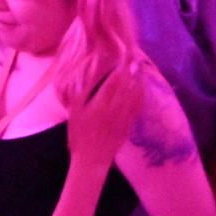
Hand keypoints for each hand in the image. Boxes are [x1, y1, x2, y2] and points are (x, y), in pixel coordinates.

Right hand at [67, 60, 142, 175]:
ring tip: (141, 68)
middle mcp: (117, 107)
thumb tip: (84, 78)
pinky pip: (138, 106)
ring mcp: (125, 116)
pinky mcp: (130, 124)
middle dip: (132, 69)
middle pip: (128, 84)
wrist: (92, 160)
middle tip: (136, 56)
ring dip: (139, 80)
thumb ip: (79, 93)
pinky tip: (141, 89)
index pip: (114, 80)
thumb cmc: (78, 136)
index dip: (120, 67)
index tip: (123, 55)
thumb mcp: (74, 113)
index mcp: (101, 103)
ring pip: (136, 94)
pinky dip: (141, 95)